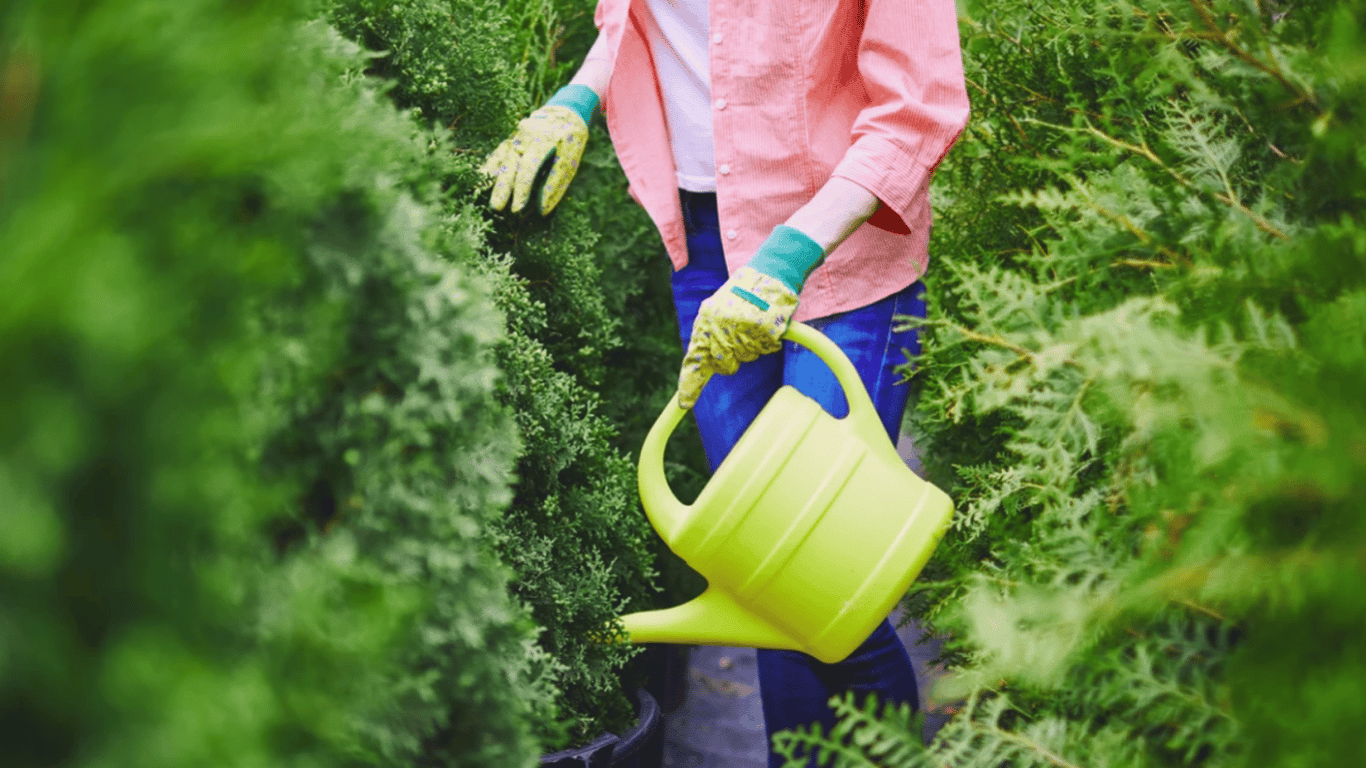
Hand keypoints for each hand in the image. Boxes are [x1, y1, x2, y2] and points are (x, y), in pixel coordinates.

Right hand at [480, 105, 587, 214]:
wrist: (565, 112)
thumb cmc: (571, 141)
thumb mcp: (570, 160)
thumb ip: (556, 183)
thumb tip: (543, 209)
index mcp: (543, 141)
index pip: (528, 168)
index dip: (522, 189)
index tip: (517, 208)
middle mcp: (526, 136)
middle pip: (511, 164)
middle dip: (503, 187)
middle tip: (496, 207)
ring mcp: (517, 135)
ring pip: (502, 157)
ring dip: (494, 177)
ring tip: (482, 193)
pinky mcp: (513, 137)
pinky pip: (500, 152)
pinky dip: (492, 165)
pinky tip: (483, 176)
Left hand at [676, 266, 799, 408]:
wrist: (769, 272)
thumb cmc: (742, 295)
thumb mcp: (717, 311)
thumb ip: (708, 337)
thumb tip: (703, 368)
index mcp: (706, 320)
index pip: (695, 357)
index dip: (690, 383)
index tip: (685, 403)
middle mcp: (722, 324)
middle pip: (724, 364)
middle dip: (730, 360)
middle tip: (739, 338)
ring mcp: (744, 327)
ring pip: (746, 356)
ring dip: (751, 346)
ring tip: (753, 322)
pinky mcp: (766, 328)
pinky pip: (765, 348)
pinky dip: (768, 340)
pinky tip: (766, 323)